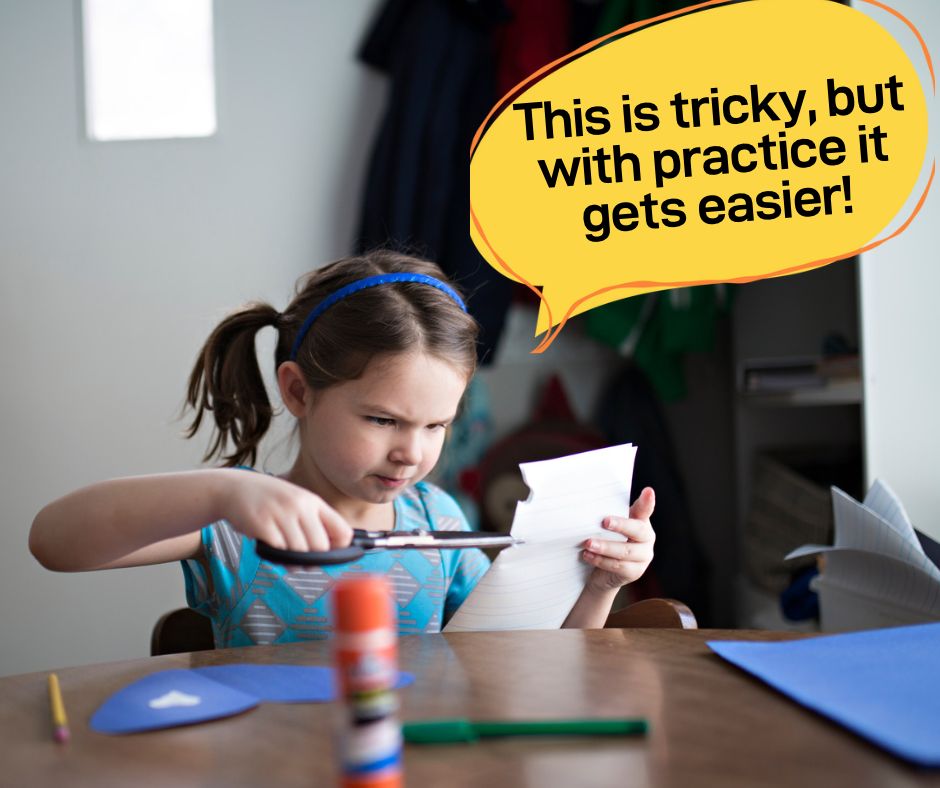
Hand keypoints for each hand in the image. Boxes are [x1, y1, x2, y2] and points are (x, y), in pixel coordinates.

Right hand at [217, 471, 352, 553]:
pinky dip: (276, 556)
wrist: (234, 488)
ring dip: (292, 561)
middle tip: (301, 561)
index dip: (338, 549)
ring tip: (284, 554)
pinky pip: (278, 550)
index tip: (327, 554)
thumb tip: (333, 551)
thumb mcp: (297, 502)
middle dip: (312, 559)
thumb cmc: (269, 499)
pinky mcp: (262, 524)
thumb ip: (314, 522)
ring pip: (299, 552)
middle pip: (321, 547)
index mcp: (313, 502)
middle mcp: (300, 506)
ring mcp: (281, 514)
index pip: (342, 532)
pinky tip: (270, 547)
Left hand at [581, 487, 655, 592]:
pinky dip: (601, 560)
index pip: (645, 510)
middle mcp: (647, 538)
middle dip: (621, 525)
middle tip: (604, 521)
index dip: (647, 502)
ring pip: (626, 551)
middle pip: (638, 530)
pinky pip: (618, 566)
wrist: (602, 573)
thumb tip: (586, 503)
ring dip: (605, 547)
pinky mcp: (635, 572)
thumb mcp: (606, 527)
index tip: (648, 491)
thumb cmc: (605, 541)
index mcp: (641, 522)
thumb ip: (605, 515)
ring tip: (588, 543)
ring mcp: (643, 557)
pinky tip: (588, 555)